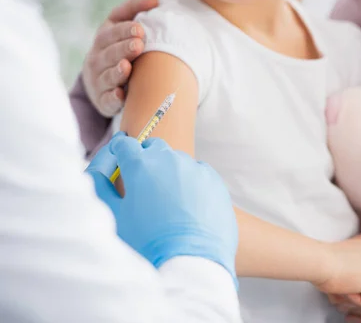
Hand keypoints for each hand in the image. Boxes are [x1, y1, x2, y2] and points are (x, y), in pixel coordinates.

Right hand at [83, 0, 157, 116]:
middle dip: (122, 48)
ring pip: (106, 76)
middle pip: (107, 53)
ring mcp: (98, 80)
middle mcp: (97, 58)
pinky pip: (106, 100)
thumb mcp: (121, 26)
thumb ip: (135, 10)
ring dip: (116, 72)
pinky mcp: (102, 100)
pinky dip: (112, 98)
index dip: (123, 30)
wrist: (100, 81)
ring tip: (127, 67)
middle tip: (138, 45)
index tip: (140, 29)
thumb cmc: (118, 47)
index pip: (110, 32)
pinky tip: (120, 95)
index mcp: (103, 38)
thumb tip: (156, 0)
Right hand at [86, 133, 237, 284]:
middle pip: (153, 147)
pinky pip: (199, 173)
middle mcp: (170, 159)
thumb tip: (99, 172)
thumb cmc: (147, 243)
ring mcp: (195, 168)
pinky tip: (187, 204)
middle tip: (141, 182)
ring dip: (169, 171)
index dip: (119, 152)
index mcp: (140, 164)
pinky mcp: (215, 181)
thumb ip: (101, 187)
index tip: (118, 161)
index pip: (124, 144)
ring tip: (165, 199)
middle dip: (145, 158)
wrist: (190, 262)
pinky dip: (191, 181)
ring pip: (178, 160)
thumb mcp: (114, 216)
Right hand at [314, 238, 360, 307]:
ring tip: (342, 283)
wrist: (320, 261)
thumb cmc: (320, 263)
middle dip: (354, 287)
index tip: (336, 275)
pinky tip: (348, 288)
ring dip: (355, 293)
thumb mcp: (337, 262)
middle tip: (339, 282)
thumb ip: (349, 269)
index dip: (348, 280)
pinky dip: (359, 300)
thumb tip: (350, 284)